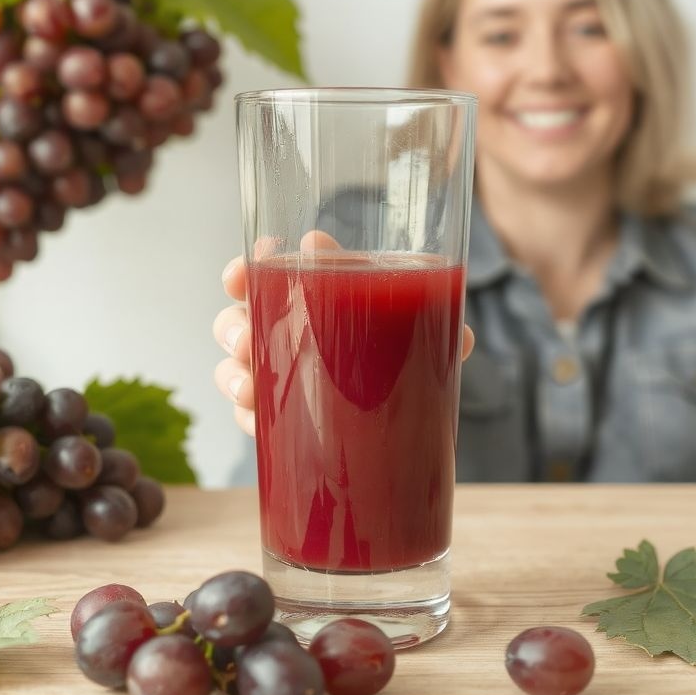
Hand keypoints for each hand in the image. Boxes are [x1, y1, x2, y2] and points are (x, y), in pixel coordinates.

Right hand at [212, 239, 475, 436]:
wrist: (406, 417)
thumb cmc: (402, 354)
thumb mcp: (421, 332)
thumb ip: (438, 325)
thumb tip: (463, 338)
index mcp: (315, 295)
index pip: (268, 272)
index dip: (244, 271)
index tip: (237, 278)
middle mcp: (288, 329)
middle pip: (239, 317)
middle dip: (232, 325)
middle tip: (246, 341)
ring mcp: (280, 373)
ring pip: (234, 365)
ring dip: (233, 374)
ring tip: (250, 390)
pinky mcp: (279, 416)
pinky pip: (249, 415)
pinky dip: (248, 417)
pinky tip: (259, 423)